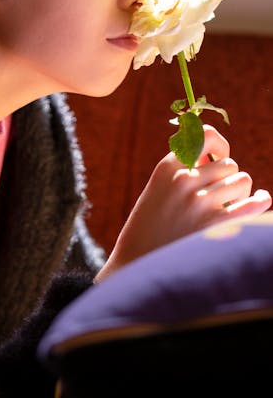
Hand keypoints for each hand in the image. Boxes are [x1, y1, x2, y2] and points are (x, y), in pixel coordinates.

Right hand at [95, 124, 271, 280]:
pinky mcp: (213, 225)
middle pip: (229, 165)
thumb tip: (217, 157)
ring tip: (228, 203)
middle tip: (218, 192)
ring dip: (240, 191)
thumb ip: (184, 171)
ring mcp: (199, 203)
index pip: (206, 136)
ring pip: (242, 181)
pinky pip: (251, 204)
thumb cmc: (149, 226)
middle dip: (228, 177)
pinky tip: (261, 200)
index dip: (219, 146)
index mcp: (167, 167)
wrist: (137, 261)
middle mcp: (184, 180)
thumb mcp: (158, 190)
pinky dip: (260, 201)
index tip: (218, 157)